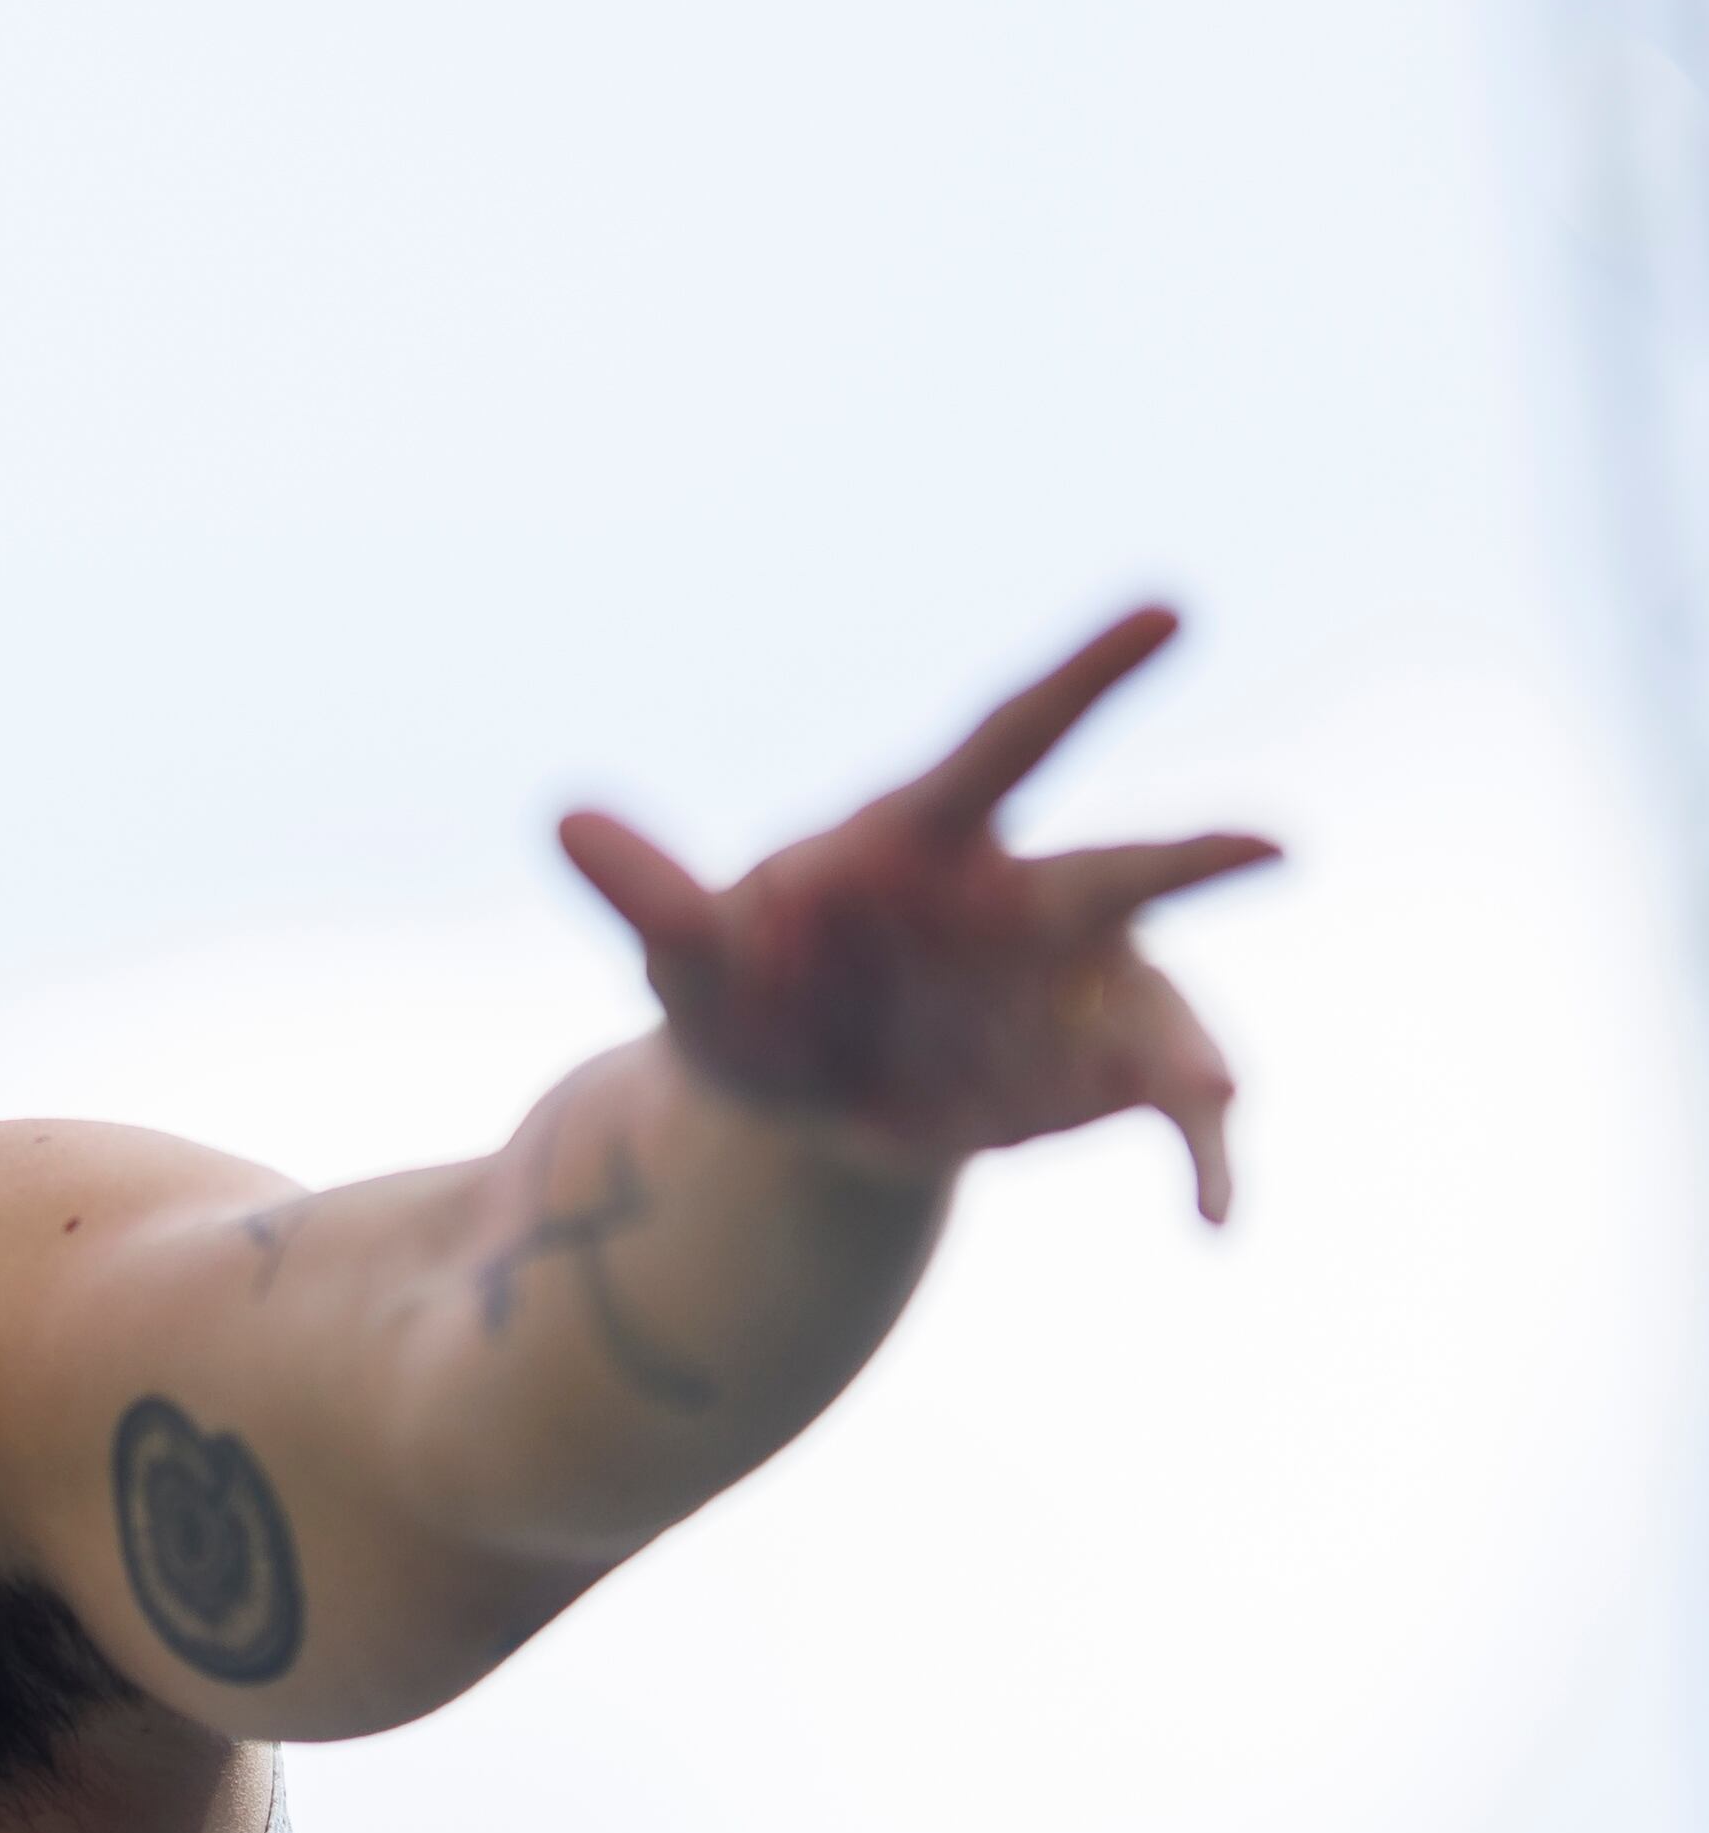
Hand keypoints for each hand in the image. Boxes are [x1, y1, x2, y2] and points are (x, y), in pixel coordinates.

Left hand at [558, 607, 1279, 1220]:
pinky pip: (1178, 1117)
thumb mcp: (688, 958)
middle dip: (1185, 862)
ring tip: (1215, 1090)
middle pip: (1112, 873)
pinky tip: (1217, 1224)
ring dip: (1196, 1046)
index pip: (1009, 739)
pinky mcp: (1109, 1074)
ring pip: (1167, 1008)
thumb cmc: (745, 993)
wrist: (800, 1101)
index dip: (1086, 674)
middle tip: (1271, 843)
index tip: (1171, 608)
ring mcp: (1078, 988)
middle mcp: (1027, 903)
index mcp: (930, 841)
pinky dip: (1209, 1166)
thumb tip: (560, 819)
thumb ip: (651, 896)